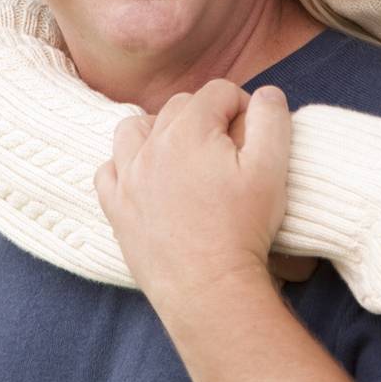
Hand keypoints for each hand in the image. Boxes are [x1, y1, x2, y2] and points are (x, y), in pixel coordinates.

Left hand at [94, 79, 293, 312]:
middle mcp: (150, 146)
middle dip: (205, 117)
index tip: (254, 132)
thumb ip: (272, 120)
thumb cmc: (244, 229)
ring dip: (157, 131)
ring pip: (133, 129)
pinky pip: (108, 171)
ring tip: (182, 154)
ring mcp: (127, 177)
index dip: (242, 105)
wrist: (209, 290)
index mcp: (189, 130)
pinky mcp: (116, 208)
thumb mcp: (272, 169)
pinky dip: (124, 167)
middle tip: (228, 149)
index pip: (217, 92)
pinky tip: (145, 179)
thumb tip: (267, 93)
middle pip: (178, 107)